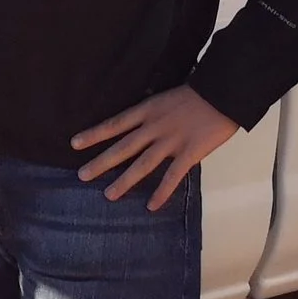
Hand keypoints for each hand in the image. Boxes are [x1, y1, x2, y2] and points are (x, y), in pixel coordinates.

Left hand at [73, 85, 236, 209]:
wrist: (223, 92)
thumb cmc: (197, 92)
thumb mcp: (166, 95)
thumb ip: (152, 110)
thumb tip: (139, 120)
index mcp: (147, 109)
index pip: (114, 124)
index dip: (94, 134)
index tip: (74, 143)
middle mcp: (154, 127)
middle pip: (122, 147)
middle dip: (101, 162)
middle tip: (81, 175)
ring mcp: (170, 141)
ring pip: (142, 165)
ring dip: (124, 181)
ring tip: (108, 195)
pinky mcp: (189, 153)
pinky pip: (172, 176)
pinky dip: (161, 192)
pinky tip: (151, 206)